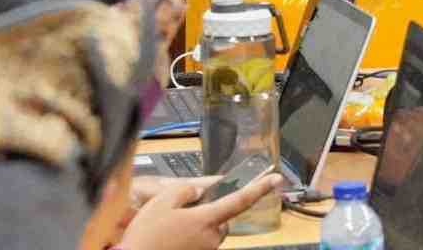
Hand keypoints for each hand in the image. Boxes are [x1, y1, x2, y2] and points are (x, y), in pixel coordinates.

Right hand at [121, 173, 283, 249]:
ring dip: (197, 228)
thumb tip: (197, 191)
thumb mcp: (161, 202)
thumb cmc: (146, 236)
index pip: (240, 200)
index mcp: (207, 219)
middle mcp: (211, 238)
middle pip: (221, 219)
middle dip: (209, 213)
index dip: (260, 188)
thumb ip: (185, 190)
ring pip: (210, 233)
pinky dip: (189, 239)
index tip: (276, 179)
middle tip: (180, 213)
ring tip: (169, 229)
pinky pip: (199, 244)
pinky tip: (169, 240)